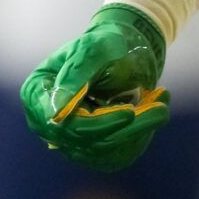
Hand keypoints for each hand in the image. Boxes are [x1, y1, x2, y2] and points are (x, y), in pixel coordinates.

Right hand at [19, 4, 170, 171]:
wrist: (123, 49)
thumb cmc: (106, 42)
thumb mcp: (93, 48)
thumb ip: (75, 76)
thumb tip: (55, 112)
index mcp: (38, 93)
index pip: (61, 124)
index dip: (96, 123)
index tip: (129, 113)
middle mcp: (47, 122)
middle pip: (85, 142)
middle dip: (127, 127)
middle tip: (161, 108)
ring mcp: (68, 138)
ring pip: (104, 152)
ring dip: (139, 131)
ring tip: (161, 103)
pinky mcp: (90, 148)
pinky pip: (115, 156)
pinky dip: (139, 137)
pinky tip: (153, 114)